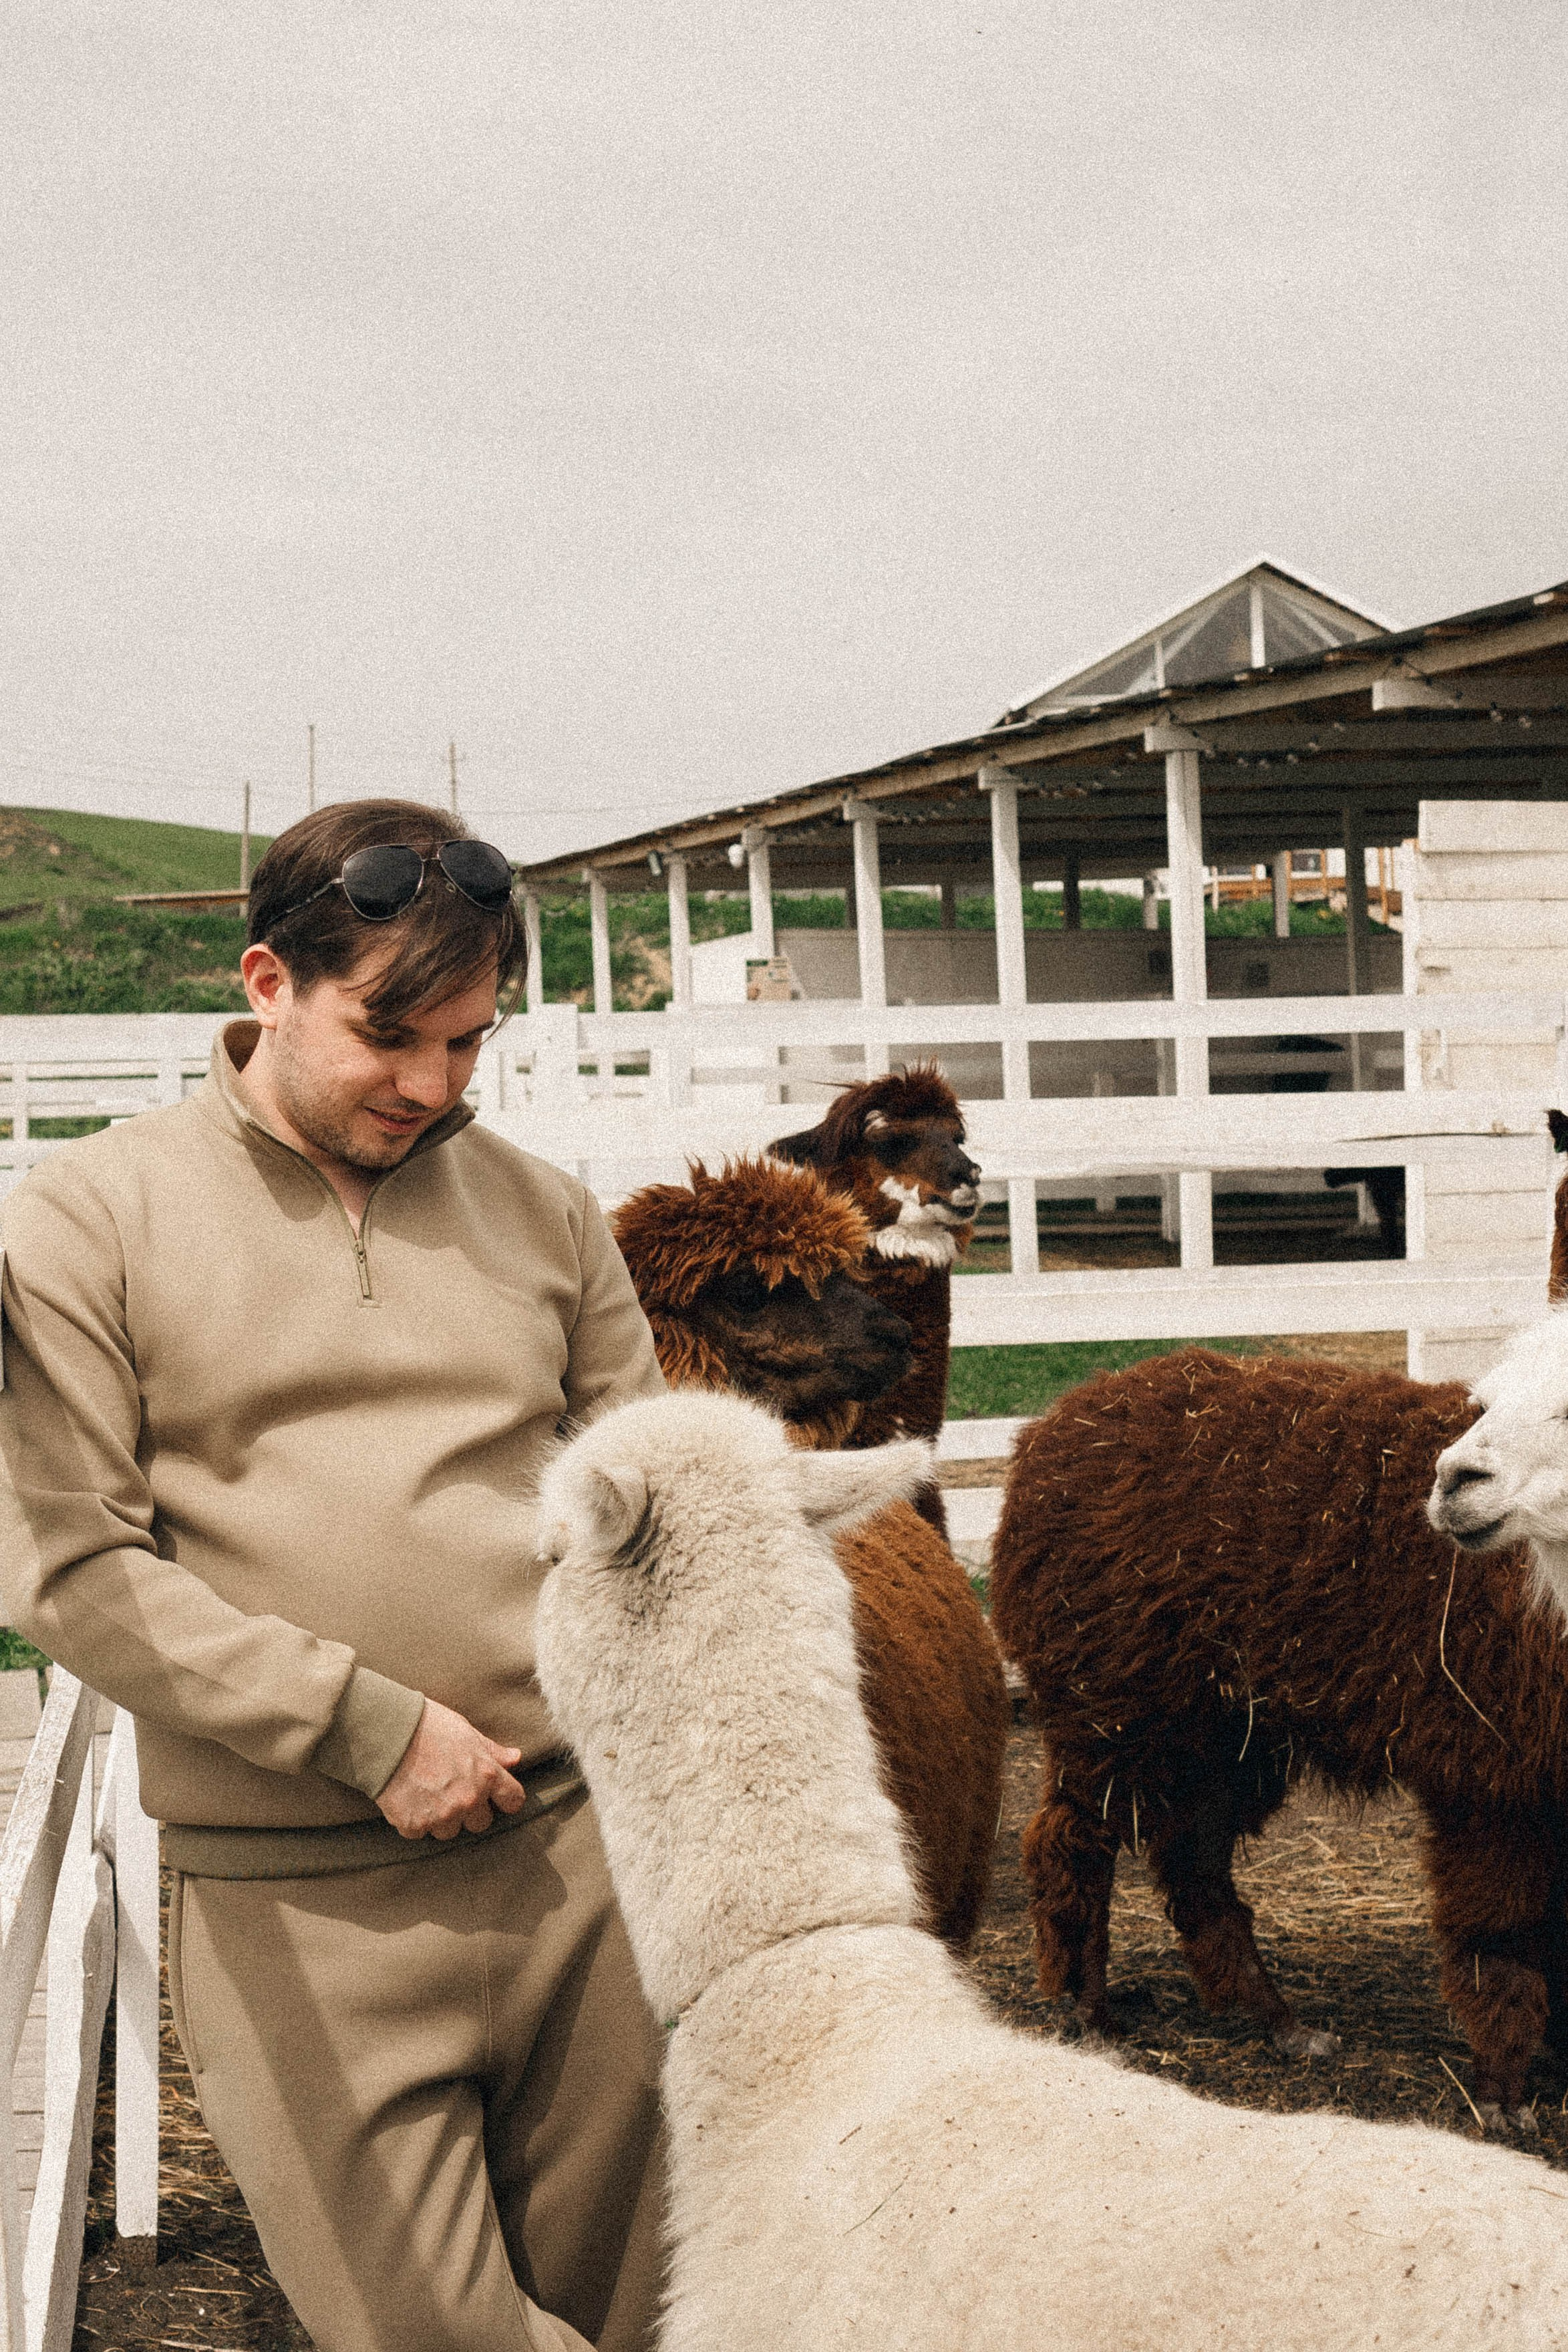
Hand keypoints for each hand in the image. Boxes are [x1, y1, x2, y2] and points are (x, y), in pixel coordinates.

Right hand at [375, 1699, 527, 1840]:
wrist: (385, 1732)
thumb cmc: (428, 1725)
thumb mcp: (466, 1732)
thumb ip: (492, 1751)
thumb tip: (515, 1758)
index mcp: (486, 1774)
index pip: (513, 1800)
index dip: (505, 1799)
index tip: (497, 1798)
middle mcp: (468, 1799)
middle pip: (481, 1823)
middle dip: (470, 1811)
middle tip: (451, 1791)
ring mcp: (441, 1814)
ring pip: (450, 1831)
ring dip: (441, 1818)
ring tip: (426, 1792)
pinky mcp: (415, 1824)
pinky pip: (420, 1832)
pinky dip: (414, 1820)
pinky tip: (407, 1798)